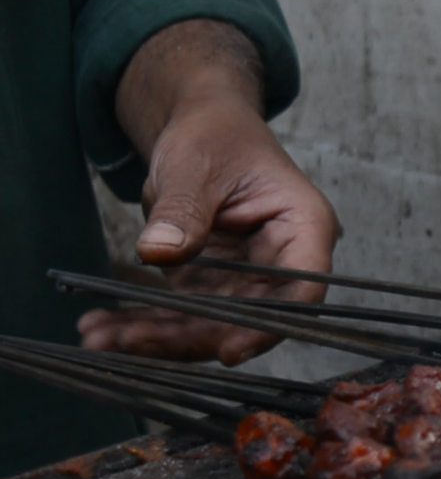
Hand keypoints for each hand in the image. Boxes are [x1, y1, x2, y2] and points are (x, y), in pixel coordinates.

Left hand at [77, 20, 339, 364]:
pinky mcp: (214, 286)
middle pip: (249, 317)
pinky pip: (183, 315)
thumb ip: (183, 210)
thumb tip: (159, 253)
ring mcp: (248, 279)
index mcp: (303, 226)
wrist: (200, 129)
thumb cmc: (216, 135)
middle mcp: (282, 262)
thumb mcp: (196, 164)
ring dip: (156, 338)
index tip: (229, 350)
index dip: (271, 324)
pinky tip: (102, 327)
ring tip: (98, 337)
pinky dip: (143, 323)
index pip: (302, 288)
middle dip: (189, 337)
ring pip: (212, 324)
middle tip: (129, 342)